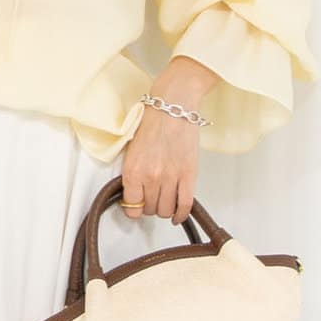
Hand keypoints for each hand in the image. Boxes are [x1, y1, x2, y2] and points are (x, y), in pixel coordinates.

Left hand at [119, 102, 199, 225]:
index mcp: (132, 171)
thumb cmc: (152, 123)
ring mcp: (170, 177)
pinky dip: (181, 214)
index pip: (132, 207)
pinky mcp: (189, 175)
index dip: (135, 209)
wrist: (173, 106)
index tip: (138, 206)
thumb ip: (133, 174)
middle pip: (150, 210)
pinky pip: (184, 205)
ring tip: (166, 200)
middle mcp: (150, 177)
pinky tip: (178, 215)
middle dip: (151, 207)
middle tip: (154, 198)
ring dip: (165, 209)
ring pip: (166, 210)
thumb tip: (136, 195)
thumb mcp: (132, 150)